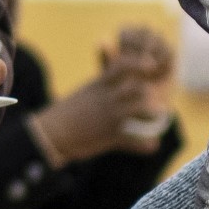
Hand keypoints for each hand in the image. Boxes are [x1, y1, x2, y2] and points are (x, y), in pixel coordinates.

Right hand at [32, 24, 177, 164]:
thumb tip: (114, 76)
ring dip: (152, 113)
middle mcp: (106, 98)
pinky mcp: (109, 136)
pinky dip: (145, 145)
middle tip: (157, 97)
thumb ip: (103, 84)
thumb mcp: (86, 92)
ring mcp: (109, 117)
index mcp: (99, 85)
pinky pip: (133, 140)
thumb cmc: (67, 112)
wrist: (51, 133)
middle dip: (150, 91)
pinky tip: (153, 144)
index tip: (151, 65)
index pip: (122, 65)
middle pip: (137, 87)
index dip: (139, 63)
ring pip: (140, 109)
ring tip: (157, 117)